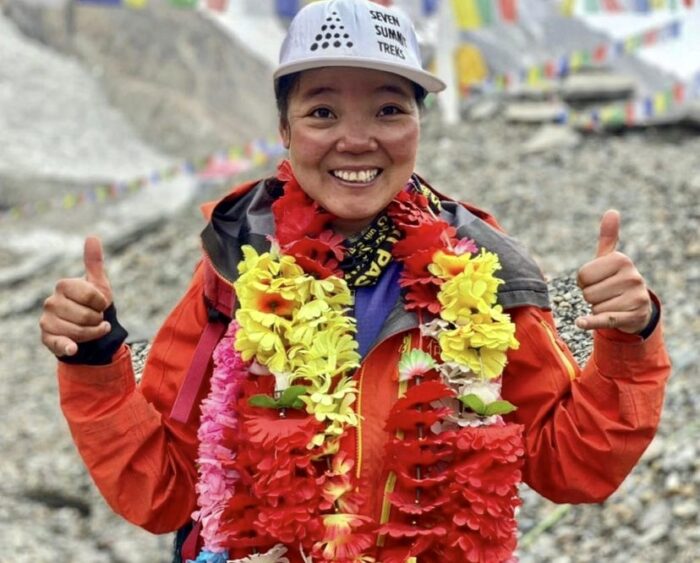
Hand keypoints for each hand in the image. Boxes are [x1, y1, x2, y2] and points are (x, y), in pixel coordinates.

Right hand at [40, 237, 113, 356]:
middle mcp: (51, 302)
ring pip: (79, 331)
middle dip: (99, 320)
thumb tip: (92, 236)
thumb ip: (94, 262)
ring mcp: (47, 320)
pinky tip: (74, 348)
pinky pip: (60, 344)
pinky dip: (68, 347)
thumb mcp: (98, 284)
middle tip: (97, 318)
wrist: (88, 328)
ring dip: (94, 333)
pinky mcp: (47, 338)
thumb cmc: (94, 304)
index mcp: (63, 285)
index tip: (102, 304)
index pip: (91, 295)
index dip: (103, 303)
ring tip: (94, 329)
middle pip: (86, 316)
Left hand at [575, 210, 651, 333]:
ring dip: (597, 308)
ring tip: (612, 303)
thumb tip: (611, 211)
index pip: (582, 275)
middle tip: (606, 293)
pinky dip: (590, 322)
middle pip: (587, 292)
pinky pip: (603, 319)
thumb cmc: (617, 280)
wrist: (638, 308)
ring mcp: (635, 297)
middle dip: (591, 295)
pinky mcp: (632, 316)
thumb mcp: (611, 259)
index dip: (584, 281)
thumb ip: (608, 237)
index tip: (598, 281)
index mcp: (622, 260)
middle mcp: (632, 277)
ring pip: (593, 306)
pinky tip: (580, 322)